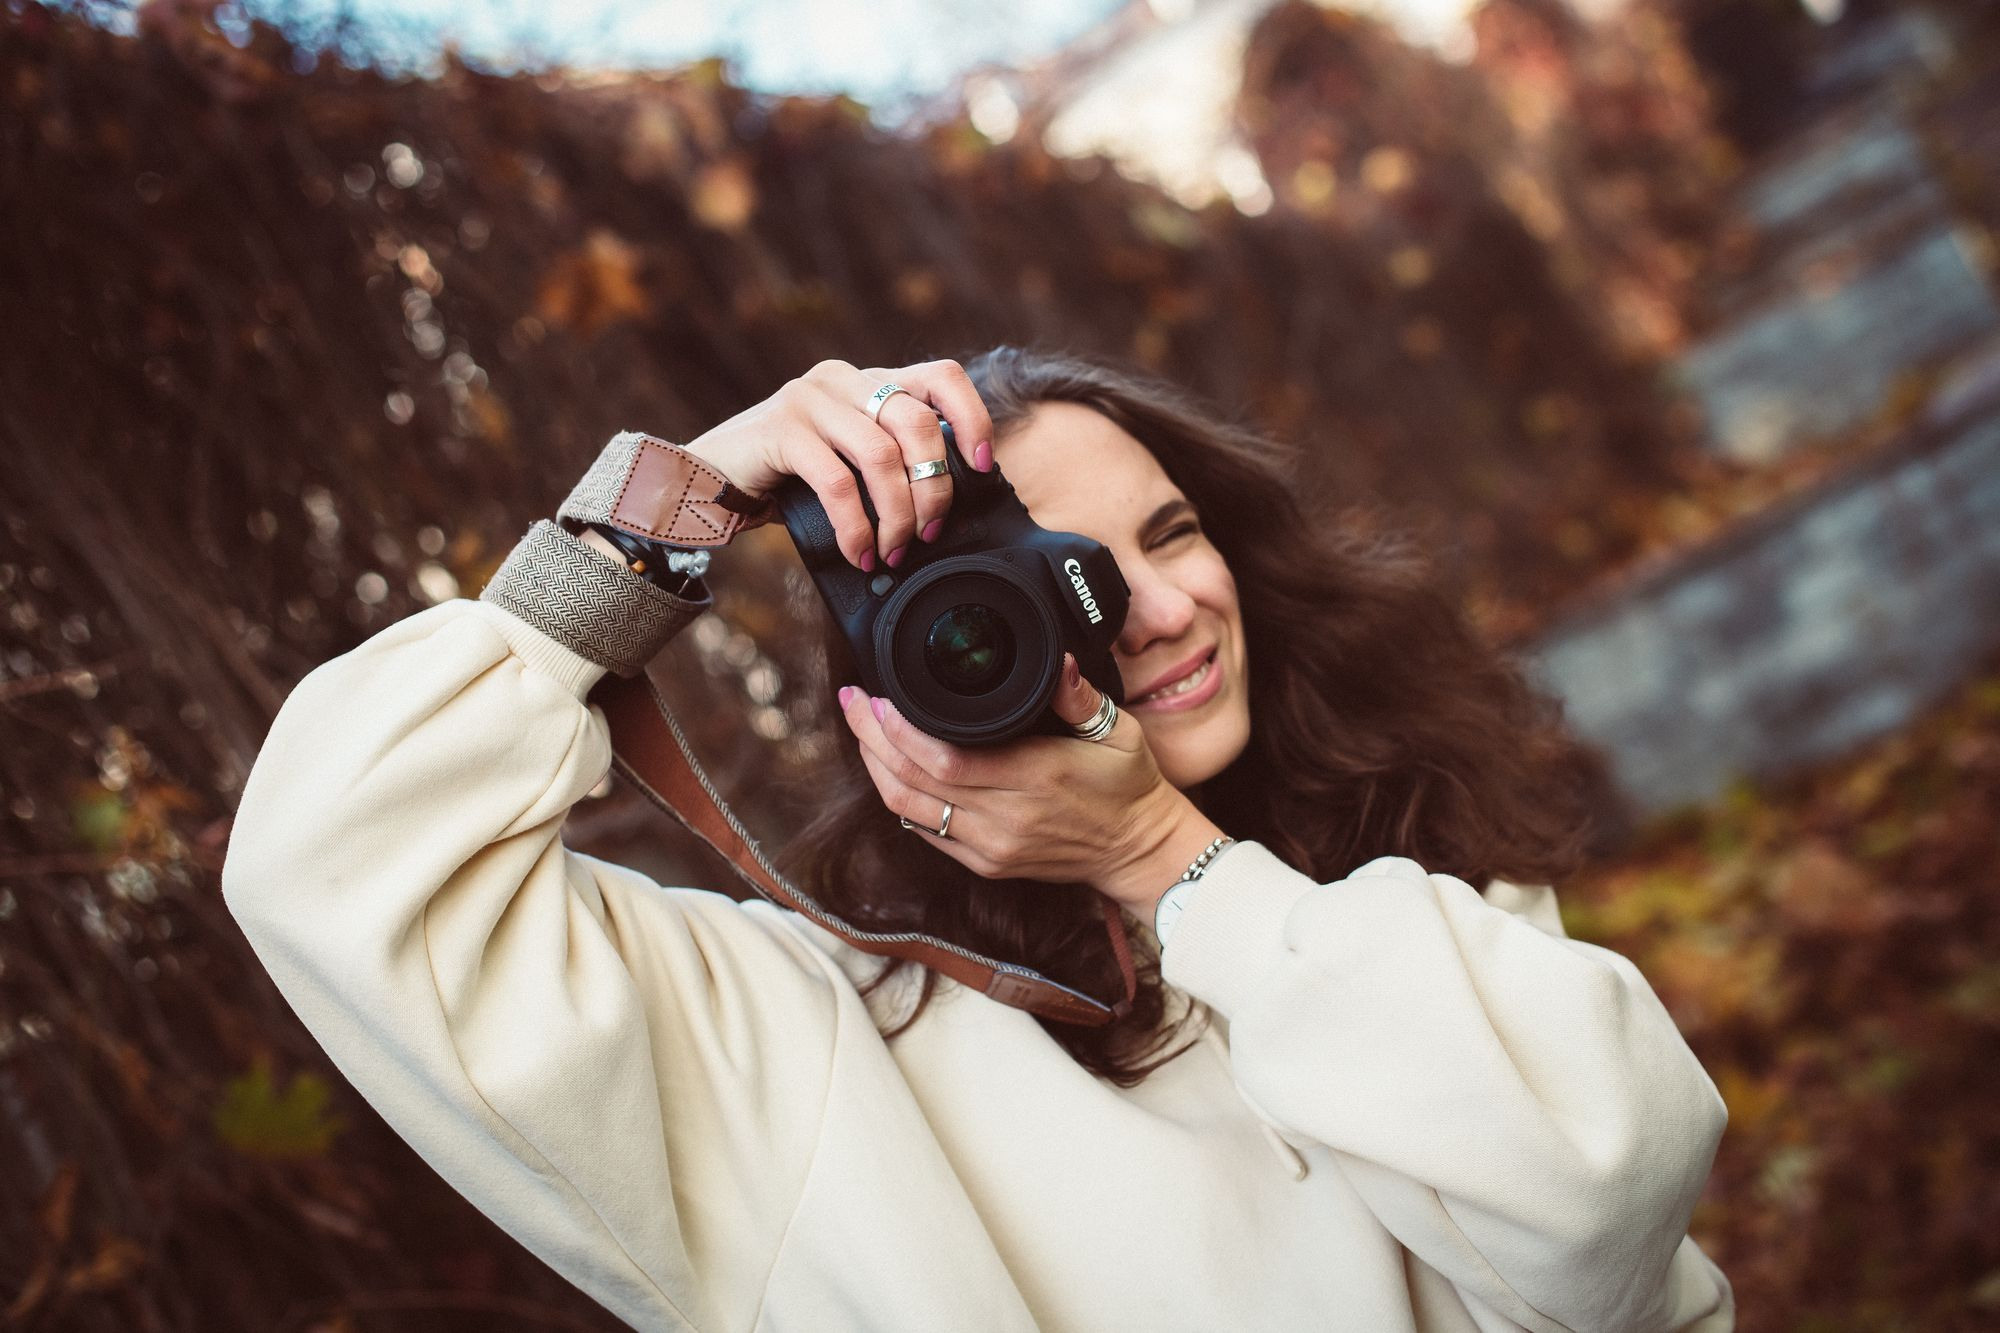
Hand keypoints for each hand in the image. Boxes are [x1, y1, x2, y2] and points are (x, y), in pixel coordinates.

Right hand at [678, 358, 995, 570]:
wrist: (704, 482)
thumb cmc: (785, 483)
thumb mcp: (847, 465)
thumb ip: (888, 465)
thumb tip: (945, 507)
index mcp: (868, 381)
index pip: (941, 378)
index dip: (972, 418)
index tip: (983, 465)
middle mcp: (843, 379)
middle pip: (916, 423)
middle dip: (932, 488)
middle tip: (930, 532)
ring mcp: (809, 399)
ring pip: (881, 455)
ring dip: (896, 515)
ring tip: (893, 551)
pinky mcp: (781, 429)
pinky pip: (838, 483)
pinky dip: (857, 527)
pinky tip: (859, 552)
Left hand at [836, 654, 1224, 913]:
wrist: (1138, 849)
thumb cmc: (1128, 786)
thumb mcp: (1119, 731)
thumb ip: (1081, 697)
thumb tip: (1061, 660)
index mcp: (1035, 777)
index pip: (946, 759)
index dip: (900, 731)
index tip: (878, 696)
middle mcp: (1005, 818)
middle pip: (913, 781)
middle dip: (872, 739)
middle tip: (852, 701)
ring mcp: (992, 847)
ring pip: (909, 810)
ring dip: (876, 770)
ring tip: (860, 731)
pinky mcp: (986, 865)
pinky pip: (926, 833)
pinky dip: (899, 800)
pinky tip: (888, 770)